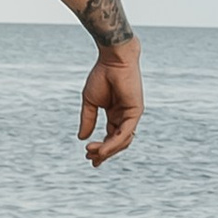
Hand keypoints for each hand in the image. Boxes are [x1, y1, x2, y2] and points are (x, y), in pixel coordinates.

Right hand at [78, 38, 142, 165]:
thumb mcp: (90, 102)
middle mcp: (125, 117)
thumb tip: (81, 138)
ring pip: (122, 141)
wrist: (112, 59)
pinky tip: (102, 149)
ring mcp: (132, 115)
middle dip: (103, 152)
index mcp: (115, 114)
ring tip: (92, 153)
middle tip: (89, 158)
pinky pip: (125, 132)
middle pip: (117, 143)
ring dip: (107, 150)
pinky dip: (113, 143)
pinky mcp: (136, 112)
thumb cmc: (102, 75)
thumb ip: (88, 120)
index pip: (110, 137)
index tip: (88, 158)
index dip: (100, 149)